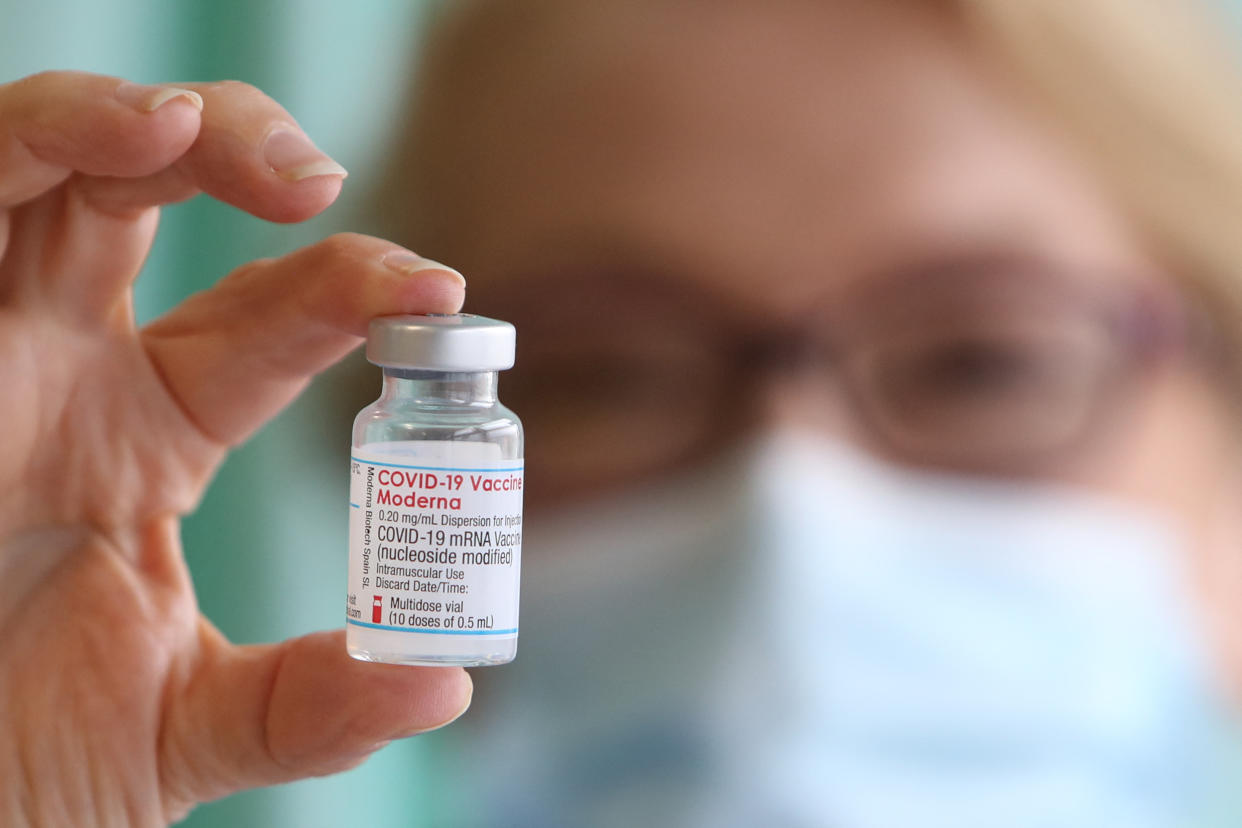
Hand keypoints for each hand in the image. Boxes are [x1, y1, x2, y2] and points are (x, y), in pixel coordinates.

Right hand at [0, 71, 471, 825]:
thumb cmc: (13, 770)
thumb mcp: (181, 732)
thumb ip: (308, 706)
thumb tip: (444, 685)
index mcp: (144, 436)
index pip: (267, 324)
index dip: (352, 292)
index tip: (440, 295)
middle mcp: (62, 372)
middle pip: (151, 204)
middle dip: (237, 159)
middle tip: (318, 180)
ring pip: (40, 175)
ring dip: (119, 126)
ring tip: (199, 130)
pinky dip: (26, 152)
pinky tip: (114, 137)